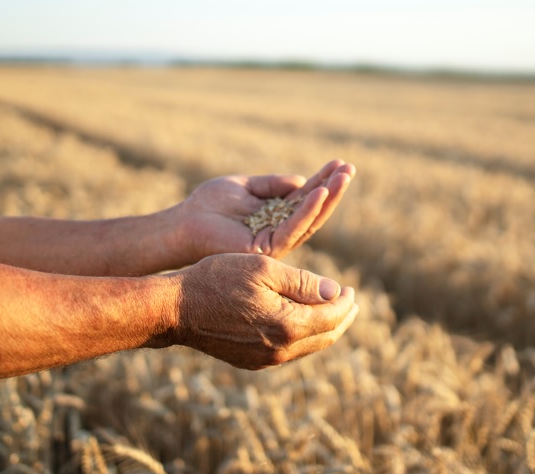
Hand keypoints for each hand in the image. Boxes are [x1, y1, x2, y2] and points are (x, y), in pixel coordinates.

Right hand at [169, 253, 358, 369]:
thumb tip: (336, 293)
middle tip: (351, 302)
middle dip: (342, 318)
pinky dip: (303, 337)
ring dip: (324, 329)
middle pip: (326, 337)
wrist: (176, 309)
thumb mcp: (264, 269)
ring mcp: (265, 360)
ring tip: (332, 312)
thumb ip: (303, 282)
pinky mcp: (252, 362)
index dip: (346, 302)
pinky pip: (289, 352)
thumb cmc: (217, 280)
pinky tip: (302, 323)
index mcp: (288, 325)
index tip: (351, 289)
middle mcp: (280, 350)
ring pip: (309, 347)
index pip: (332, 316)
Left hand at [178, 160, 354, 261]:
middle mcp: (279, 230)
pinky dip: (307, 211)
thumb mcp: (245, 186)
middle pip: (314, 211)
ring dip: (327, 198)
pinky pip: (292, 228)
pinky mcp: (266, 248)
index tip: (340, 163)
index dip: (323, 181)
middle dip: (333, 190)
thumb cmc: (209, 205)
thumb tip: (302, 180)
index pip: (305, 198)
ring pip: (309, 221)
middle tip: (350, 169)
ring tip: (342, 178)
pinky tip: (319, 193)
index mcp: (276, 215)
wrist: (184, 223)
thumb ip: (272, 184)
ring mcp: (275, 242)